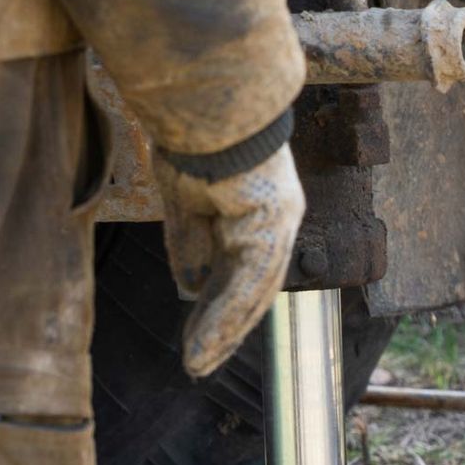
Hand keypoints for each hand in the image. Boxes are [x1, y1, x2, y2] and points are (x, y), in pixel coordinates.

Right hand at [154, 145, 305, 377]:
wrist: (203, 102)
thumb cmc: (193, 137)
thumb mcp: (184, 201)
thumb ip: (191, 245)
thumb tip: (192, 287)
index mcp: (257, 212)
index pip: (241, 273)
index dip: (220, 309)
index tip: (197, 338)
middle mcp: (275, 221)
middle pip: (251, 291)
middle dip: (223, 331)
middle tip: (199, 363)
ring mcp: (279, 224)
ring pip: (252, 295)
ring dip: (223, 332)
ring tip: (198, 363)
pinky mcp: (271, 225)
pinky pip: (250, 283)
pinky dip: (227, 315)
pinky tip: (208, 341)